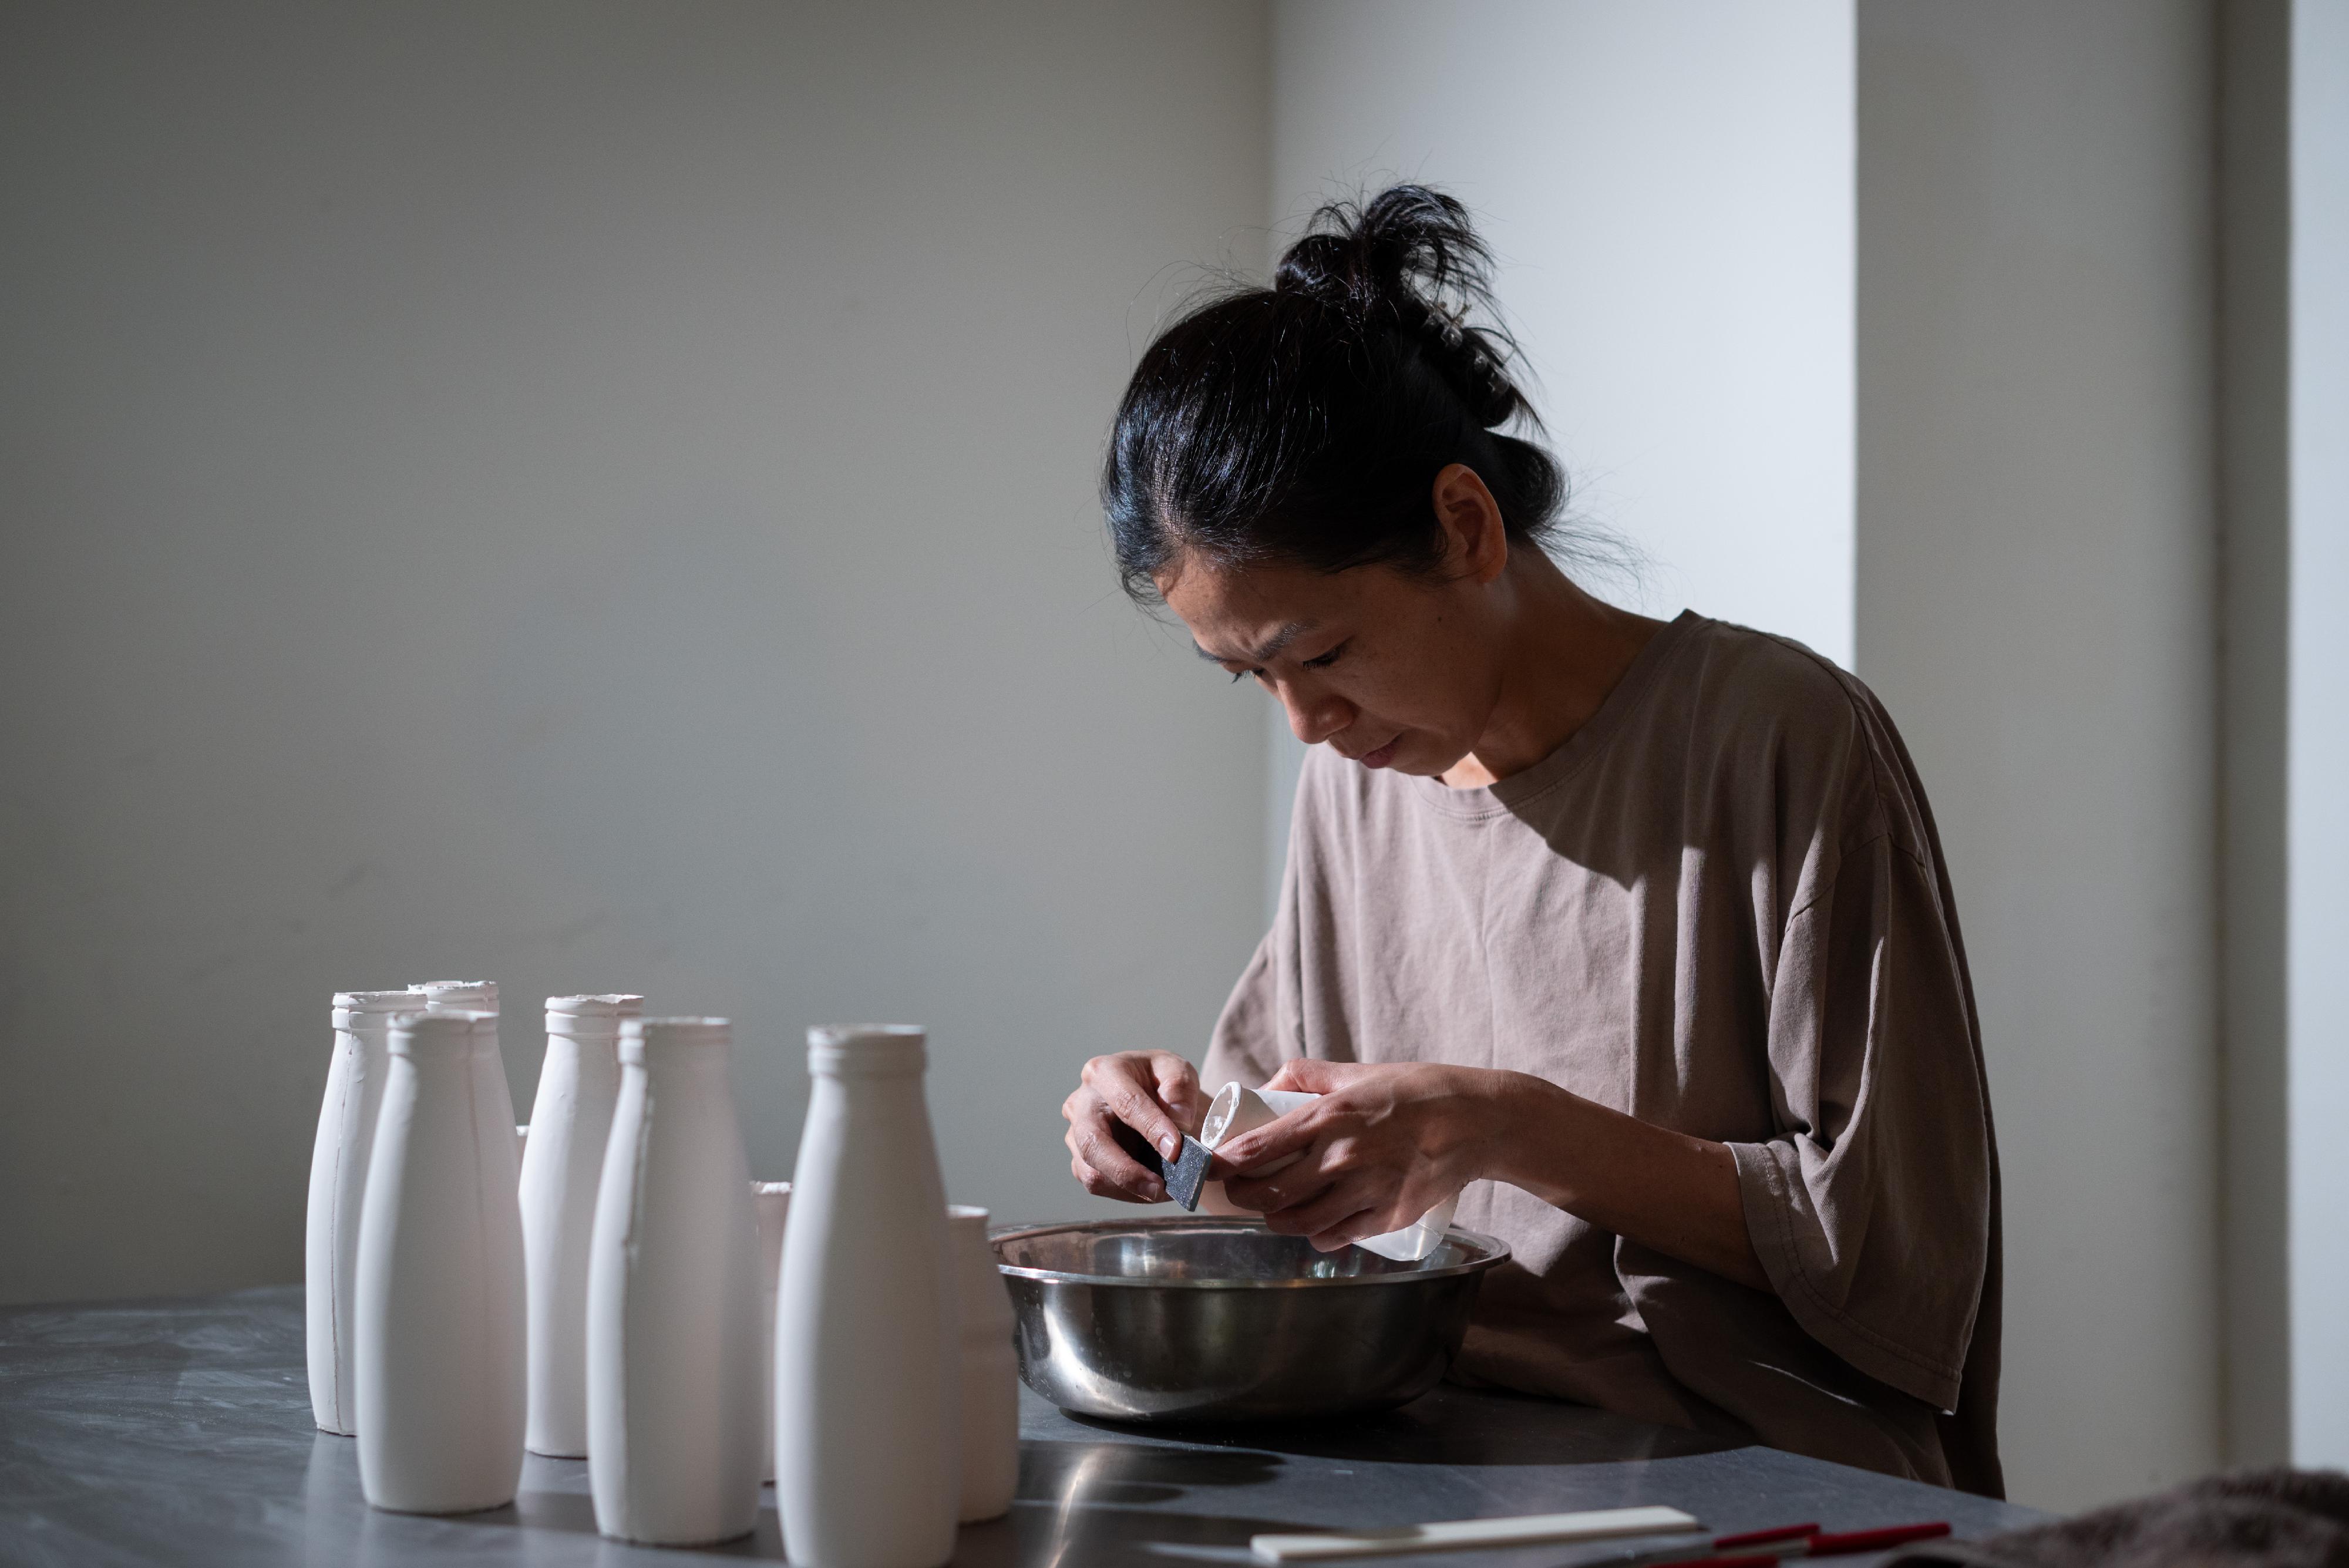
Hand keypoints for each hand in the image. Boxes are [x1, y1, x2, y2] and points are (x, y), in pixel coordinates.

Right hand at [1062, 1051, 1208, 1203]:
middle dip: (1127, 1171)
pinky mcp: (1080, 1161)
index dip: (1151, 1127)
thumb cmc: (1161, 1082)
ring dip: (1131, 1188)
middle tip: (1160, 1187)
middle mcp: (1082, 1103)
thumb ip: (1181, 1090)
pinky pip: (1099, 1185)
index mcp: (1105, 1072)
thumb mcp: (1178, 1072)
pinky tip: (1151, 1189)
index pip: (1126, 1101)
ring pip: (1092, 1172)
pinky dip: (1128, 1193)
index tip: (1176, 1150)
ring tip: (1165, 1189)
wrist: (1152, 1099)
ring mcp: (1076, 1134)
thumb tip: (1178, 1122)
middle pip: (1093, 1143)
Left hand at [1211, 1059, 1499, 1250]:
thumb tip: (1267, 1087)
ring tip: (1272, 1212)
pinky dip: (1318, 1235)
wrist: (1476, 1121)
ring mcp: (1366, 1191)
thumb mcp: (1357, 1072)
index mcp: (1329, 1116)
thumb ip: (1307, 1075)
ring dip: (1277, 1221)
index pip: (1258, 1148)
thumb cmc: (1417, 1091)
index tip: (1214, 1168)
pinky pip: (1337, 1237)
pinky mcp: (1389, 1216)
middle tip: (1238, 1193)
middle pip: (1271, 1195)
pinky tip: (1314, 1226)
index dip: (1226, 1164)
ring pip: (1300, 1223)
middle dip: (1244, 1198)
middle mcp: (1343, 1157)